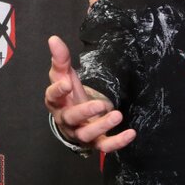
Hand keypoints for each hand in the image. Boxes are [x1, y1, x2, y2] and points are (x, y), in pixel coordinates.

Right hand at [44, 35, 135, 152]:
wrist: (77, 119)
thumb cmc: (69, 95)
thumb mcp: (64, 75)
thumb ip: (61, 59)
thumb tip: (53, 39)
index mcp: (57, 103)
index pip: (52, 97)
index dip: (58, 91)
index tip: (67, 83)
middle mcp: (67, 120)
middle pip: (71, 118)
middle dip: (85, 112)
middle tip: (101, 104)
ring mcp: (81, 132)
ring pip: (87, 135)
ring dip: (102, 126)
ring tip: (117, 115)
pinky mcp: (96, 142)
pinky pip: (105, 146)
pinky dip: (118, 142)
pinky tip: (131, 133)